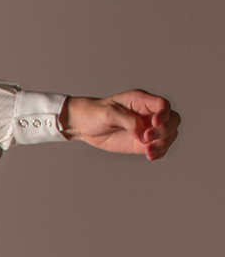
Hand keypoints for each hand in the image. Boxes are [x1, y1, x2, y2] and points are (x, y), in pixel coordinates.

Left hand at [60, 92, 180, 160]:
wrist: (84, 126)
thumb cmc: (95, 113)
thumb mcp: (108, 112)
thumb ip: (127, 120)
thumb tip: (142, 134)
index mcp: (140, 101)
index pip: (162, 104)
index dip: (164, 114)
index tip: (154, 123)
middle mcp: (148, 114)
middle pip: (172, 120)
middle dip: (165, 130)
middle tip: (147, 138)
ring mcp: (147, 129)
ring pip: (169, 135)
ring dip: (163, 144)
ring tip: (148, 152)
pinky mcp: (143, 143)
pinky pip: (160, 148)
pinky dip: (159, 152)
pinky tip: (150, 155)